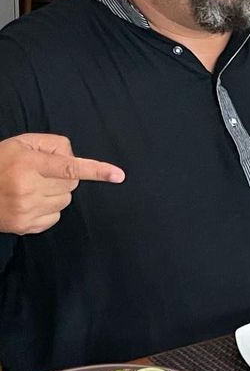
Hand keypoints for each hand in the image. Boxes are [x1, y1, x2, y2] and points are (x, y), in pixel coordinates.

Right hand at [0, 133, 124, 234]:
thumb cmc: (0, 163)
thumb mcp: (20, 144)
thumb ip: (50, 144)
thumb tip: (73, 155)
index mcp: (27, 164)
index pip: (68, 167)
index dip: (96, 171)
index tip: (118, 175)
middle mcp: (28, 188)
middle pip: (71, 185)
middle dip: (62, 178)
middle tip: (40, 174)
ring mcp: (27, 210)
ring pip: (65, 202)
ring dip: (55, 194)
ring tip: (31, 188)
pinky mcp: (26, 226)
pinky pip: (55, 217)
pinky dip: (48, 210)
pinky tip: (29, 202)